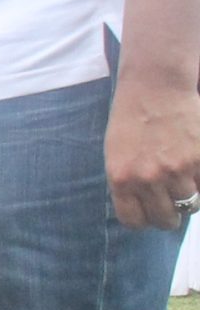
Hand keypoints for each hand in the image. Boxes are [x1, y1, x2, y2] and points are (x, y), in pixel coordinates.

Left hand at [105, 70, 199, 229]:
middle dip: (170, 213)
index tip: (149, 213)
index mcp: (121, 179)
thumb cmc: (131, 121)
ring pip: (191, 204)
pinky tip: (192, 165)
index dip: (144, 220)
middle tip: (171, 201)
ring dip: (189, 196)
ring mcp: (177, 169)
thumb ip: (128, 184)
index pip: (135, 221)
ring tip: (182, 177)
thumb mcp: (116, 155)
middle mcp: (148, 178)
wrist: (155, 88)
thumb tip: (144, 212)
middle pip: (166, 219)